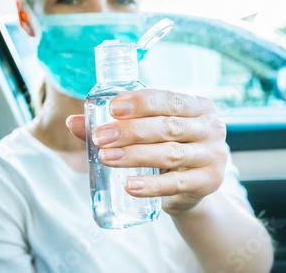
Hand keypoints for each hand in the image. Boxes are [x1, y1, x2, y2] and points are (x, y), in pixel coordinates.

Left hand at [66, 89, 228, 215]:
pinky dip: (151, 186)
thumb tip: (72, 122)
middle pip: (167, 126)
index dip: (140, 103)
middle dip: (130, 131)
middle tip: (100, 138)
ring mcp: (213, 155)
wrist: (190, 187)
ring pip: (170, 154)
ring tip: (106, 158)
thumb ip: (111, 125)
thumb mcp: (145, 133)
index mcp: (197, 106)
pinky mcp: (209, 182)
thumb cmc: (164, 148)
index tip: (112, 109)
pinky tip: (129, 186)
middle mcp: (211, 127)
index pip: (168, 98)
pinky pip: (177, 184)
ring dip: (135, 156)